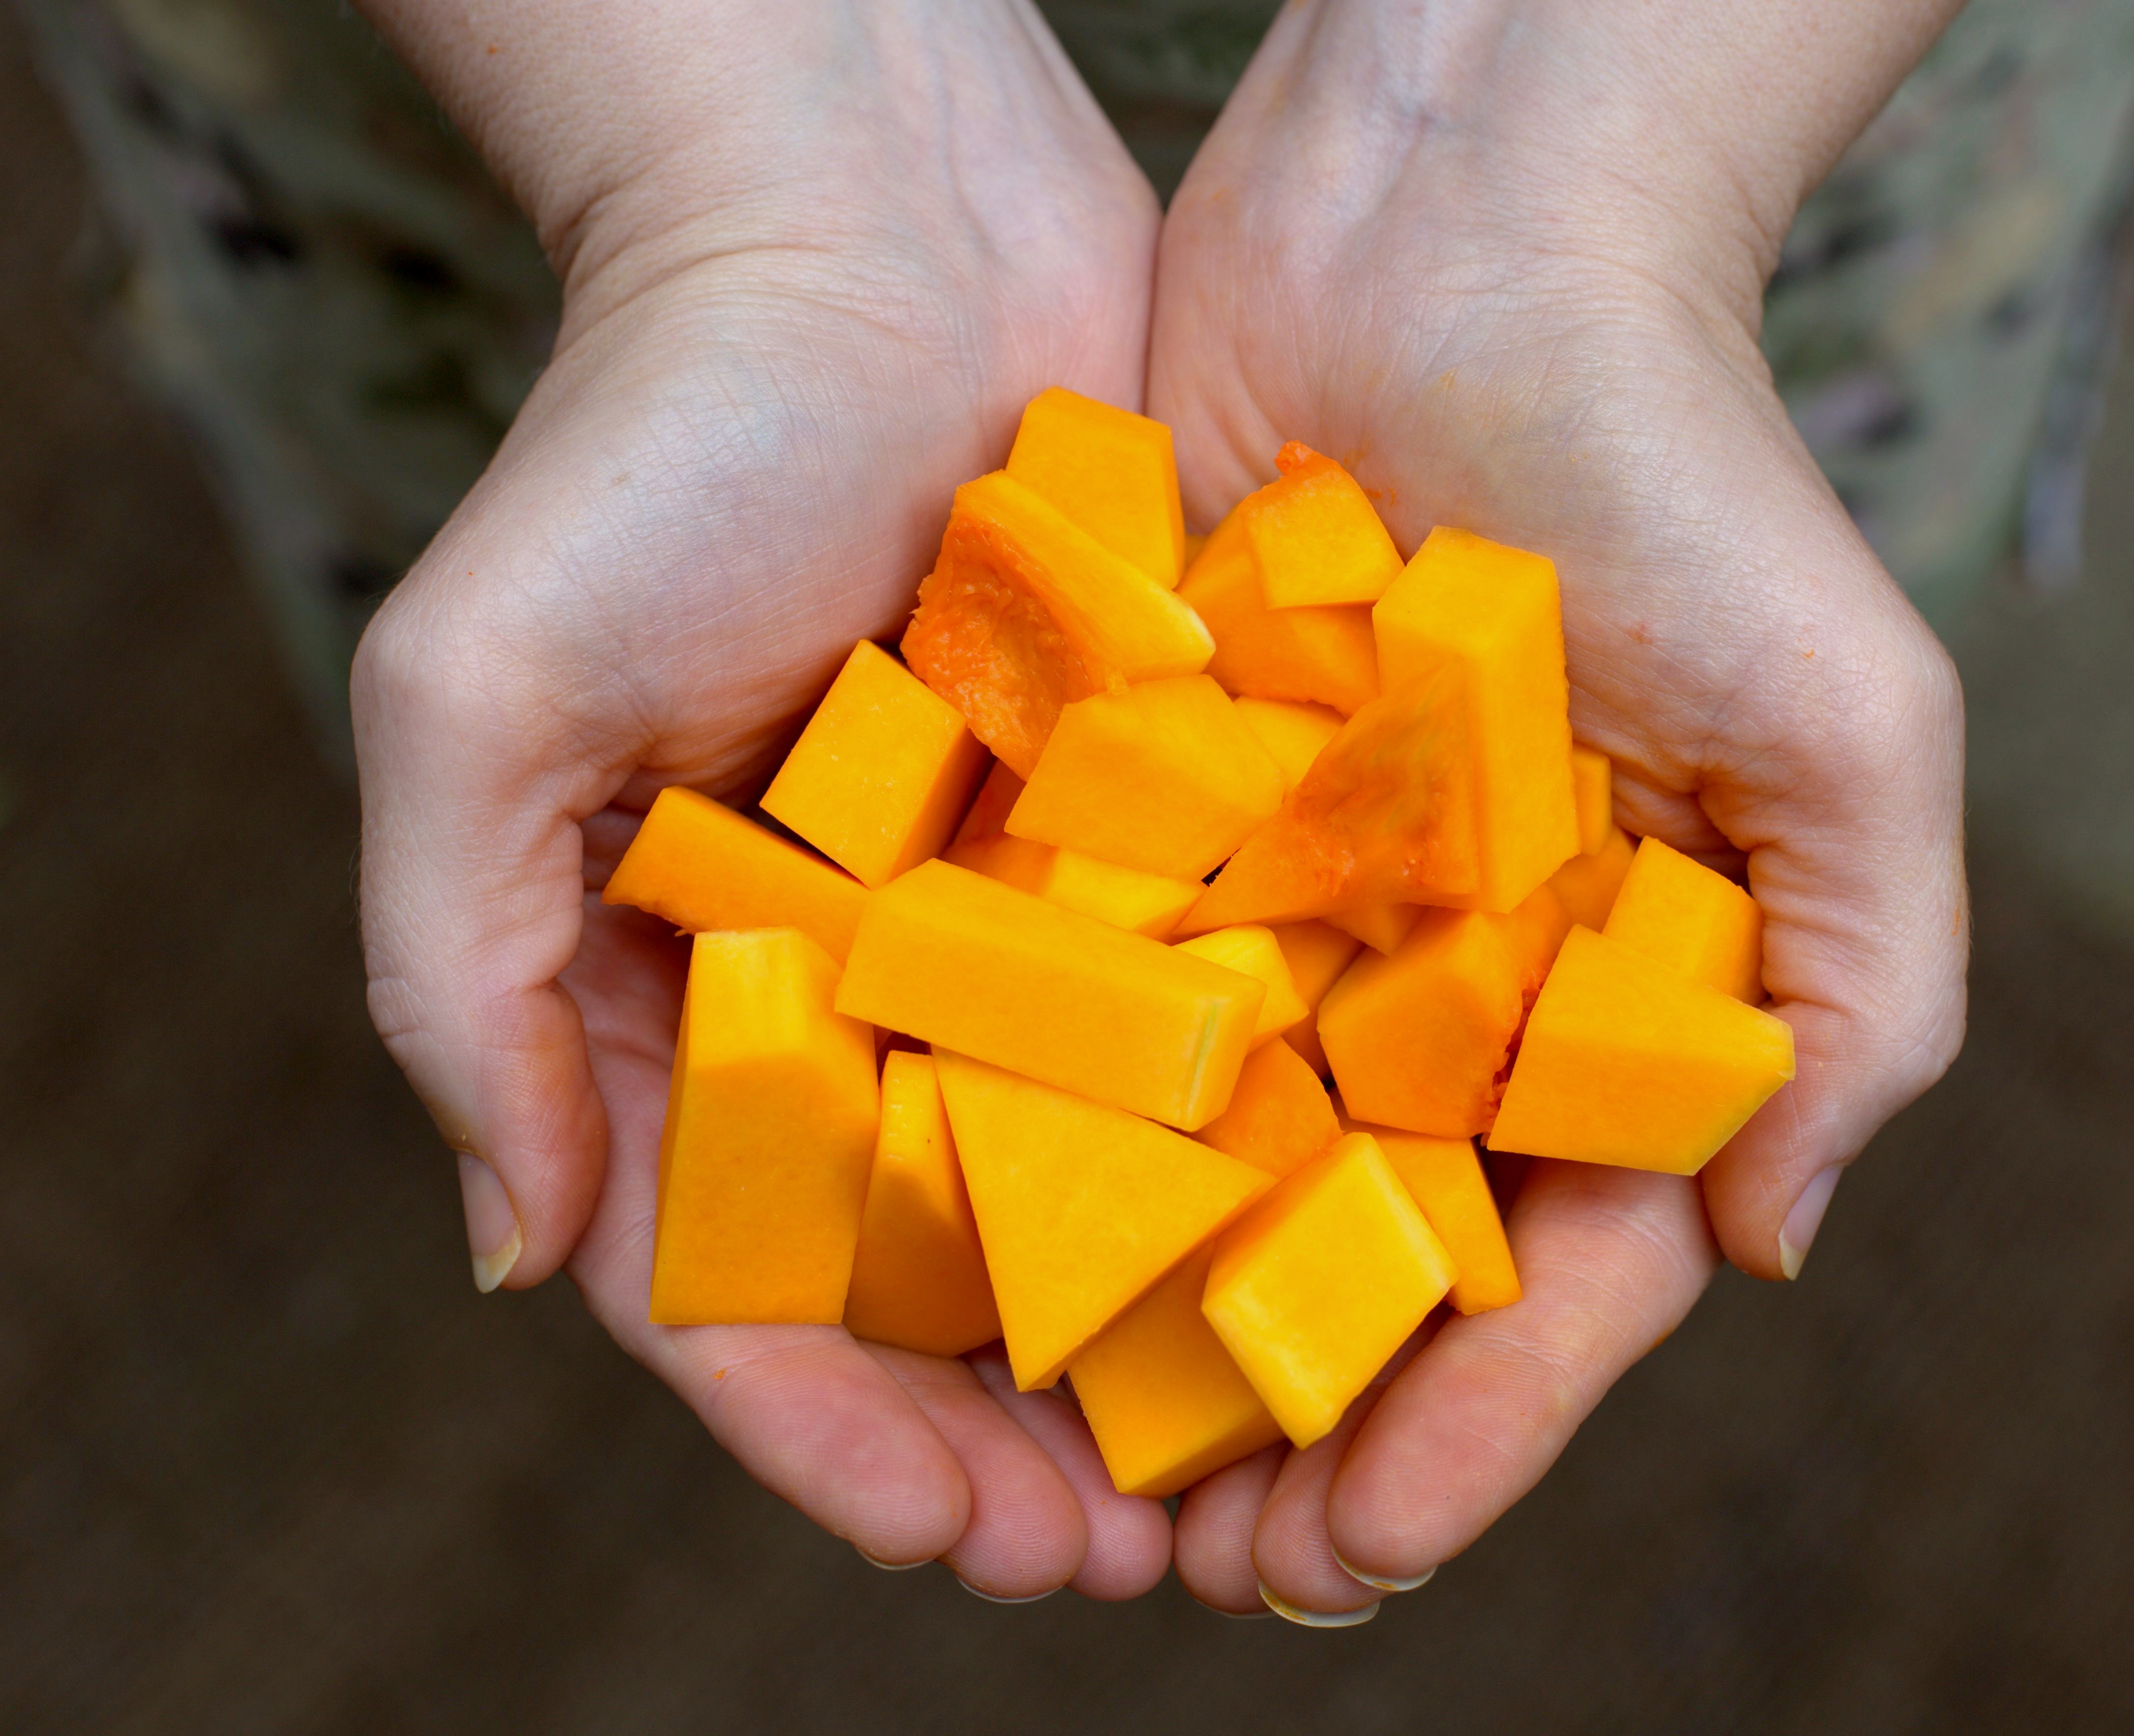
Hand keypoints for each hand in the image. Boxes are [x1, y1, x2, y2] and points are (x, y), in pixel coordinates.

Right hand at [352, 0, 1173, 1599]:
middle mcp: (849, 982)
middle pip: (934, 1275)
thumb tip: (518, 1258)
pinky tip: (1343, 1243)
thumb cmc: (651, 441)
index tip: (965, 1543)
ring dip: (1160, 1333)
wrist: (866, 225)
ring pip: (1083, 1181)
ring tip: (1264, 1462)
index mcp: (681, 995)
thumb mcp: (478, 701)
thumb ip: (457, 978)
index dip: (843, 1438)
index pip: (744, 1281)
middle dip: (1023, 1433)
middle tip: (1146, 1555)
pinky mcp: (1135, 820)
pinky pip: (1196, 1015)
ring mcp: (1000, 911)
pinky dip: (1252, 1141)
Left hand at [1148, 0, 1967, 1617]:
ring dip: (1138, 1330)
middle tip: (1187, 1571)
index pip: (1540, 1278)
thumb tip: (1771, 1248)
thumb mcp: (1847, 724)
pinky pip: (1086, 1002)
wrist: (1455, 242)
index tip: (1354, 1550)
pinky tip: (955, 1246)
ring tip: (1057, 1476)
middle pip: (1354, 1267)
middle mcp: (1428, 984)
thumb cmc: (1677, 464)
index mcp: (1596, 1004)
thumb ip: (1856, 993)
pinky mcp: (1142, 817)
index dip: (1463, 1433)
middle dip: (1286, 1431)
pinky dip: (1032, 1124)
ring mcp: (1277, 911)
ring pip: (1203, 1174)